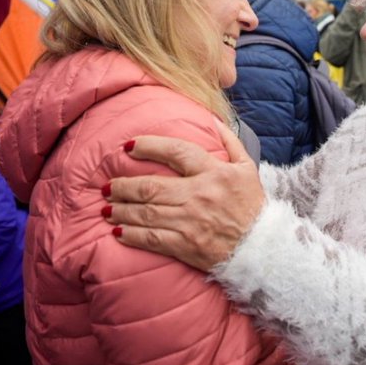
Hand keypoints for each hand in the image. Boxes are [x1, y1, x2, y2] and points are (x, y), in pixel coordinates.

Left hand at [104, 127, 265, 270]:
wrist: (260, 245)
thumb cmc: (251, 203)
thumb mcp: (247, 166)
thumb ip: (230, 140)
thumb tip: (212, 119)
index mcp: (215, 172)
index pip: (177, 152)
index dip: (151, 147)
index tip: (130, 146)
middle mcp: (199, 195)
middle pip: (152, 186)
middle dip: (124, 185)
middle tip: (108, 184)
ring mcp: (190, 222)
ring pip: (146, 213)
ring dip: (121, 209)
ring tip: (106, 206)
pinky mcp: (185, 245)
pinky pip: (151, 239)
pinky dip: (130, 235)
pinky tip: (116, 231)